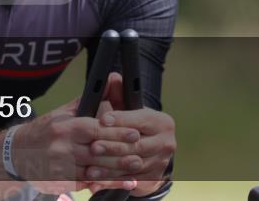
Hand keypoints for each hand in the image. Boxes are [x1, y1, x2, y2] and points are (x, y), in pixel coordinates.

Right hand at [12, 97, 141, 195]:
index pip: (96, 129)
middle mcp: (62, 147)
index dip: (117, 132)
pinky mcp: (60, 182)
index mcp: (65, 127)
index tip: (135, 133)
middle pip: (98, 152)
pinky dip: (103, 184)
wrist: (18, 152)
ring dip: (116, 173)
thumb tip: (112, 80)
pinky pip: (86, 184)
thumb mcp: (64, 111)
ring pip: (94, 171)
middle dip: (121, 154)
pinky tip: (119, 183)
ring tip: (134, 171)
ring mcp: (61, 167)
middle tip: (140, 154)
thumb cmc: (46, 129)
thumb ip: (90, 100)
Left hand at [81, 73, 175, 194]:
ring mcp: (161, 163)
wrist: (145, 150)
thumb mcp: (125, 108)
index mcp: (162, 122)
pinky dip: (112, 179)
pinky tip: (96, 178)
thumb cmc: (130, 124)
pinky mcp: (152, 179)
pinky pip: (130, 180)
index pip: (139, 120)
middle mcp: (167, 143)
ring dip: (110, 166)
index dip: (120, 120)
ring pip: (132, 165)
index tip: (103, 120)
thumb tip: (112, 77)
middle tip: (93, 147)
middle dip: (113, 146)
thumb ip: (117, 92)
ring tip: (91, 165)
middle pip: (136, 145)